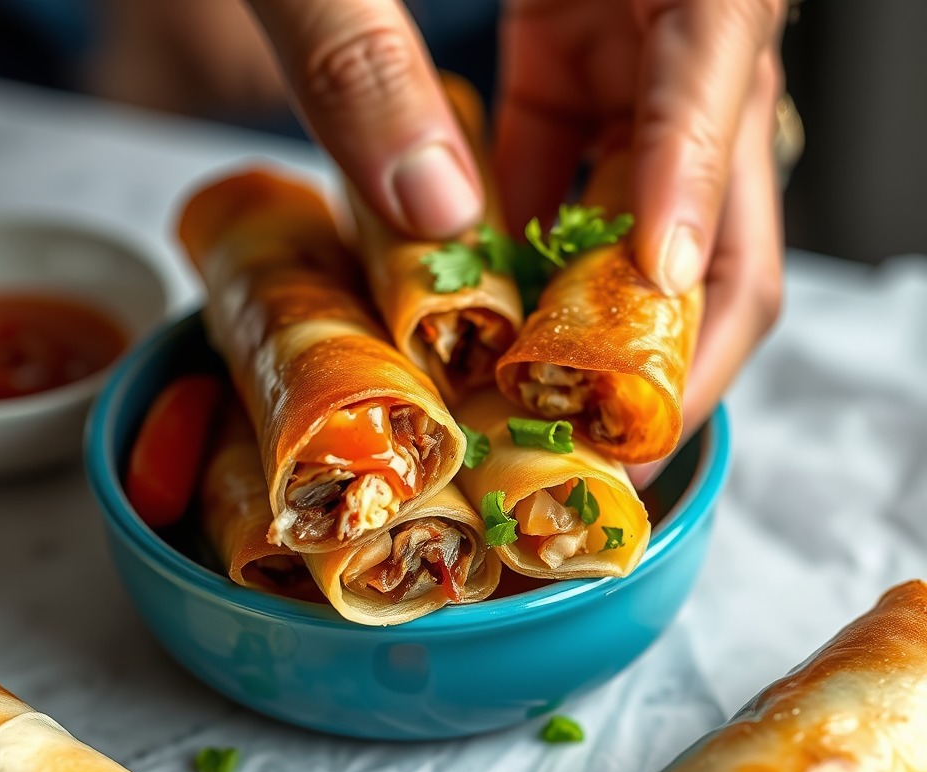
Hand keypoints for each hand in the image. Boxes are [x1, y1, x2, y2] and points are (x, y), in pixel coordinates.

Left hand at [248, 0, 786, 477]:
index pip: (716, 40)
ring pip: (660, 184)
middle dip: (672, 306)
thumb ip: (357, 56)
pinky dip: (549, 256)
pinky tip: (503, 325)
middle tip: (616, 425)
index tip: (653, 296)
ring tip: (552, 410)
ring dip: (606, 306)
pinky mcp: (573, 49)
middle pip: (720, 157)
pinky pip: (583, 167)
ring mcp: (624, 25)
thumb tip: (431, 216)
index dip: (694, 175)